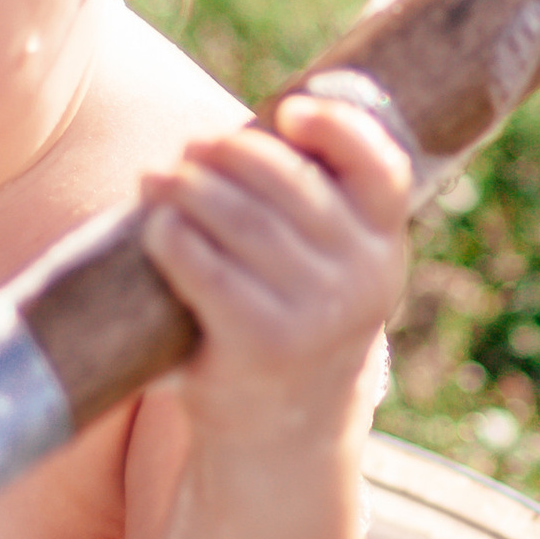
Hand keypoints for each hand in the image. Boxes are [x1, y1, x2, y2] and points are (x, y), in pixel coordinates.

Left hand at [135, 90, 410, 449]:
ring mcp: (316, 313)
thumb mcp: (326, 266)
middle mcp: (362, 279)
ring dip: (189, 187)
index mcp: (383, 246)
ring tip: (158, 178)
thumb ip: (311, 205)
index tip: (289, 110)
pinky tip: (156, 228)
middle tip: (189, 147)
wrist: (282, 428)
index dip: (340, 127)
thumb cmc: (290, 318)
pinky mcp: (262, 342)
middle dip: (229, 153)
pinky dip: (173, 237)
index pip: (381, 171)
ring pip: (243, 220)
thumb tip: (232, 131)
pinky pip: (207, 269)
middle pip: (288, 185)